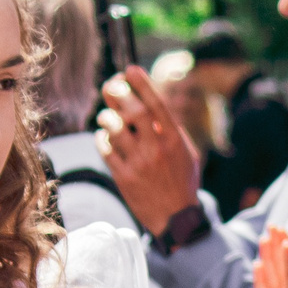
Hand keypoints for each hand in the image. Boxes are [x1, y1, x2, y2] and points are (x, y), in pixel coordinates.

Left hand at [95, 67, 204, 231]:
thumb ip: (170, 128)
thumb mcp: (185, 151)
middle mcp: (156, 149)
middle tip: (112, 86)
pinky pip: (105, 149)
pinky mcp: (123, 177)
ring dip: (106, 116)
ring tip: (107, 116)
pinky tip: (104, 137)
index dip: (142, 83)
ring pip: (114, 128)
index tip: (130, 69)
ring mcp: (138, 163)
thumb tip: (149, 101)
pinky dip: (101, 138)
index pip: (156, 104)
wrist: (176, 218)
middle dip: (118, 93)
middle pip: (133, 111)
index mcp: (174, 140)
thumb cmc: (181, 180)